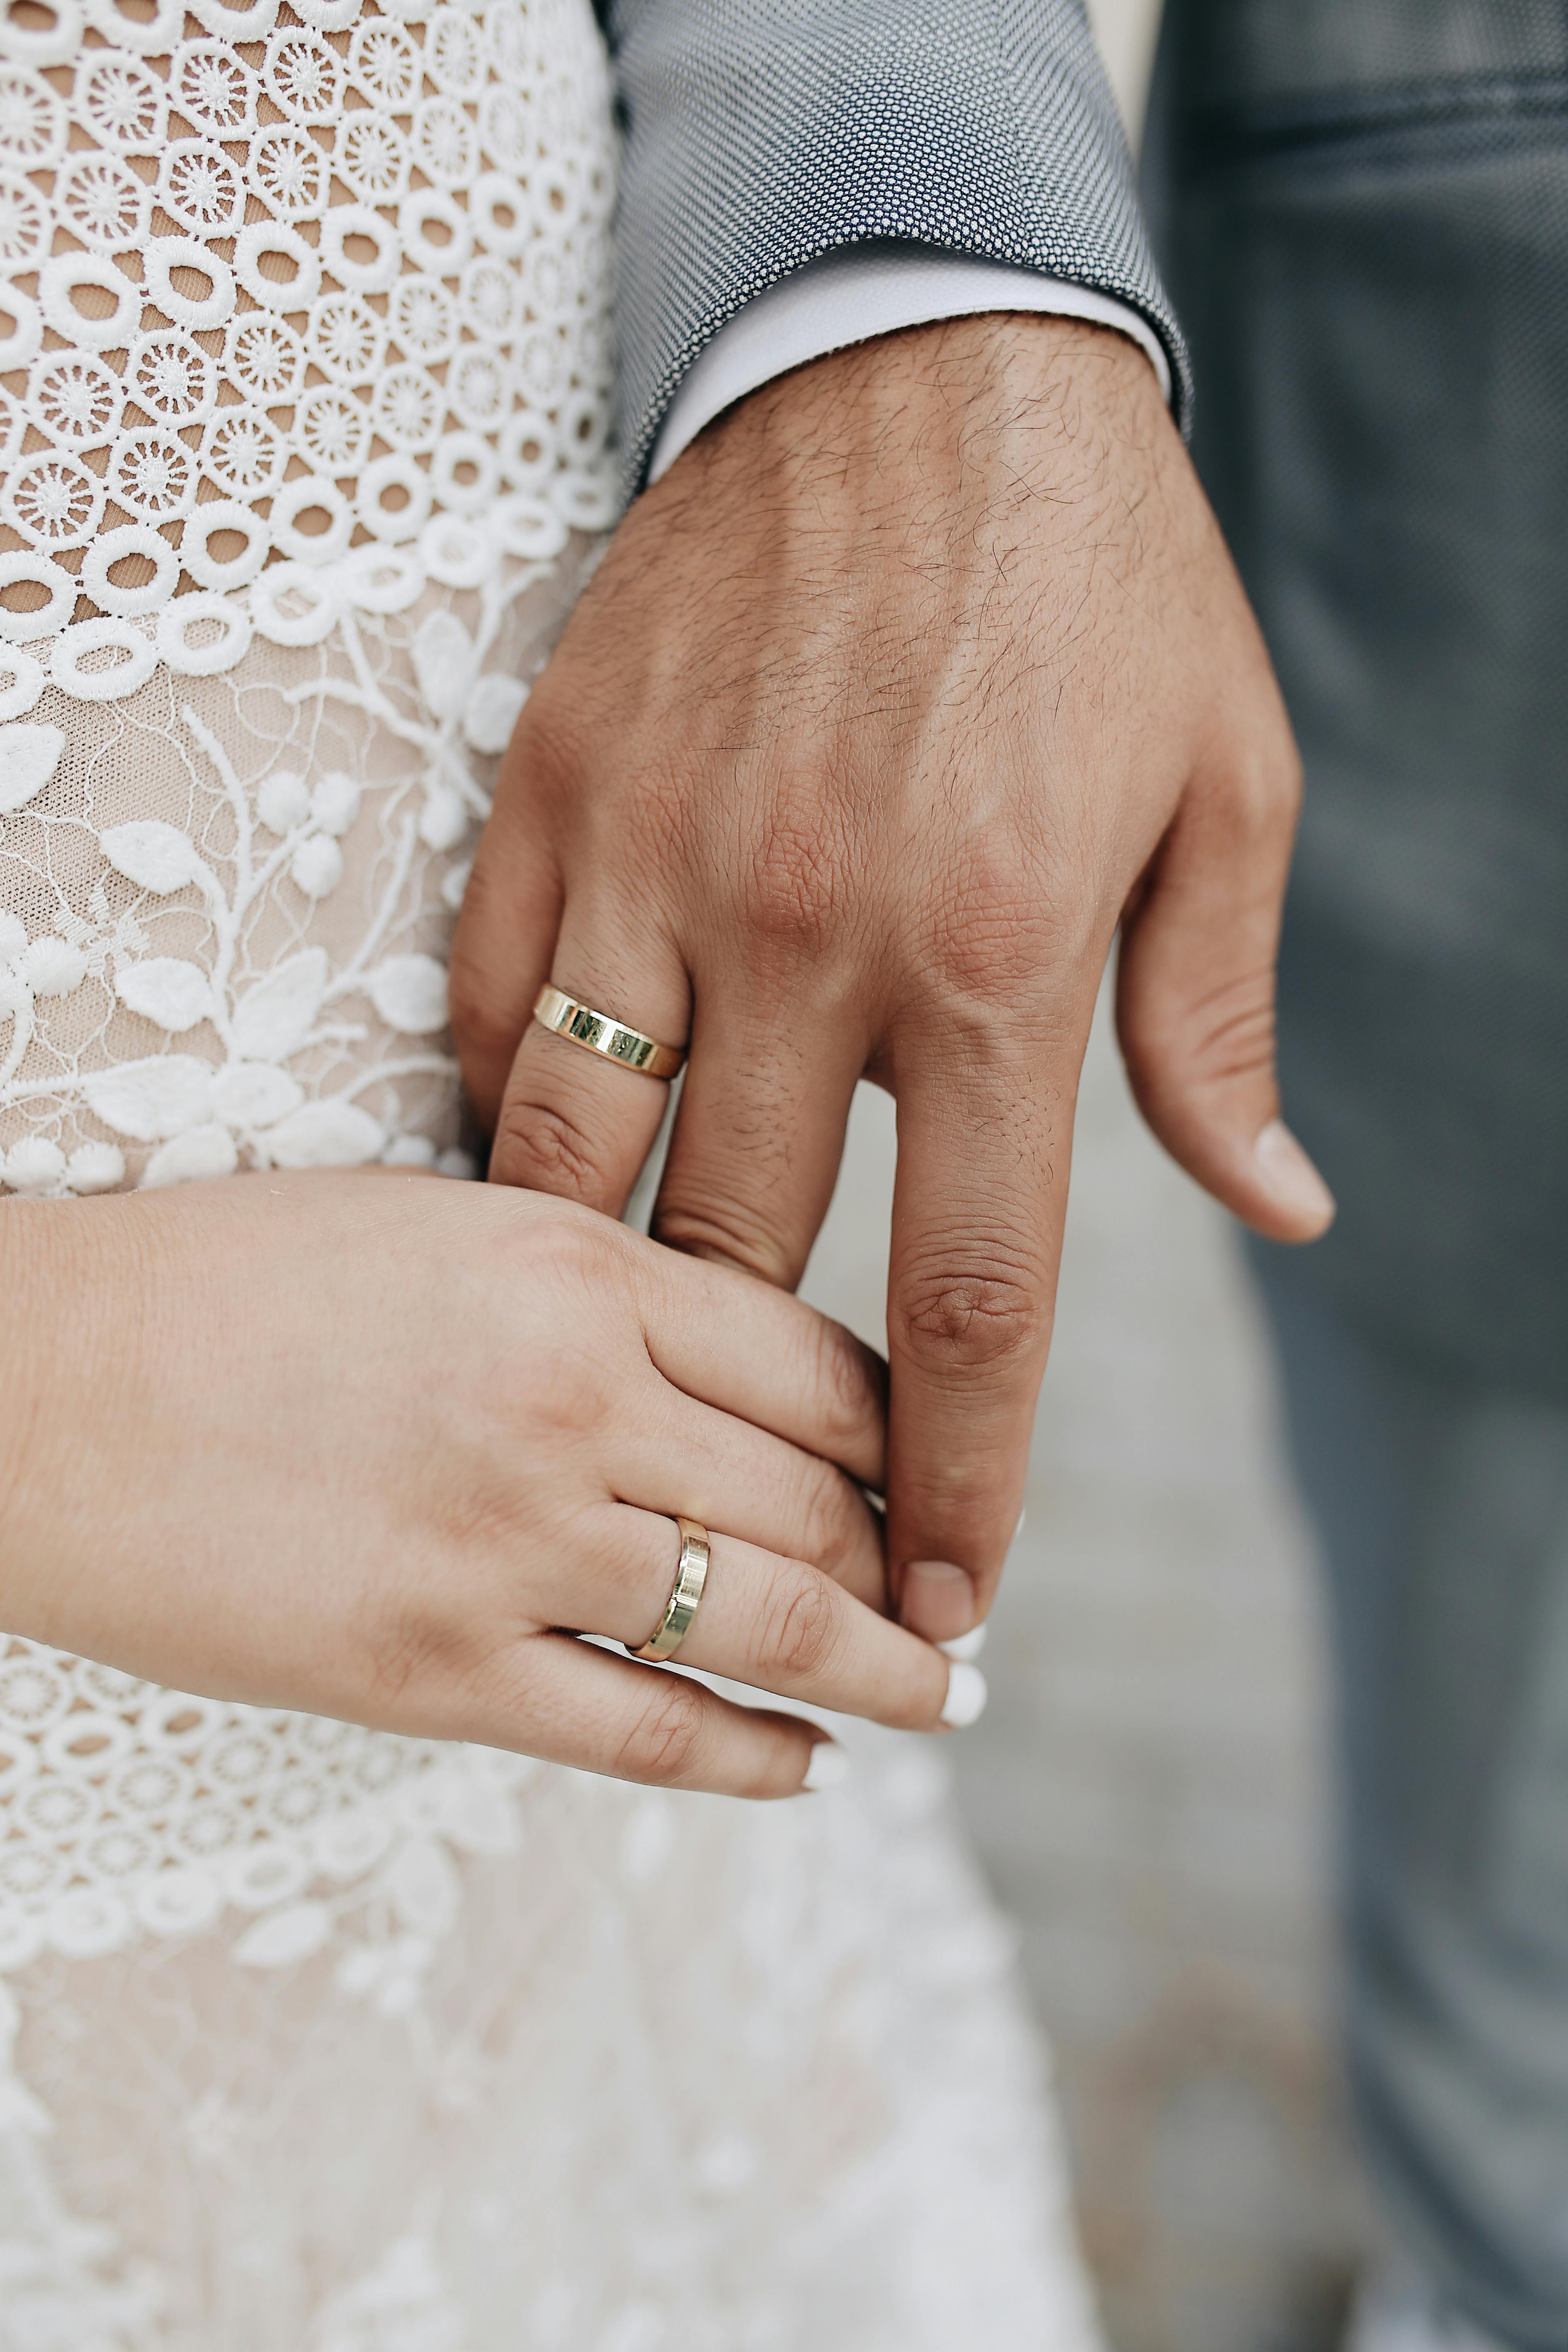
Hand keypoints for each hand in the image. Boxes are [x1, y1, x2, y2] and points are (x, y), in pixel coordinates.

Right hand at [0, 1174, 967, 1797]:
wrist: (44, 1384)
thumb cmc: (233, 1281)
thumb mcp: (447, 1228)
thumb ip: (599, 1289)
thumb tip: (732, 1366)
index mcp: (580, 1268)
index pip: (821, 1367)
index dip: (908, 1433)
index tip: (941, 1471)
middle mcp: (575, 1405)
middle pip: (819, 1500)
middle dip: (912, 1560)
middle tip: (964, 1605)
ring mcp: (511, 1546)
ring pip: (768, 1622)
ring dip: (880, 1674)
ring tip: (942, 1700)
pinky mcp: (435, 1670)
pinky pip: (645, 1731)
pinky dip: (750, 1757)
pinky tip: (806, 1764)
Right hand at [450, 314, 1333, 1642]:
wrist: (918, 353)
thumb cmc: (1098, 580)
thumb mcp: (1227, 789)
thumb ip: (1222, 1025)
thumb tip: (1273, 1209)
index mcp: (1000, 949)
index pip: (968, 1288)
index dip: (955, 1472)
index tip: (944, 1597)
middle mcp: (814, 927)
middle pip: (750, 1261)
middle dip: (763, 1422)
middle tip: (782, 1511)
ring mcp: (663, 860)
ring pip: (587, 1165)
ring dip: (609, 1296)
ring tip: (635, 1373)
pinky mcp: (559, 791)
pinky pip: (500, 1018)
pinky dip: (522, 1118)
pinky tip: (559, 1170)